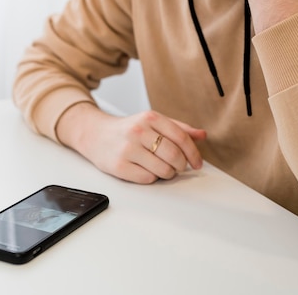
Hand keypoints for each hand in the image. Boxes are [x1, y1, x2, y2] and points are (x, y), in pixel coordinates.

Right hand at [57, 104, 205, 183]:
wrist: (95, 134)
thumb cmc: (128, 129)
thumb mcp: (152, 122)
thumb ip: (178, 128)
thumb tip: (202, 135)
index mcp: (150, 117)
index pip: (181, 137)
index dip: (193, 153)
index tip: (197, 163)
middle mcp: (138, 131)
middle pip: (174, 156)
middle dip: (181, 166)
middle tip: (179, 167)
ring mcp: (128, 149)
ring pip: (163, 170)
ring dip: (168, 173)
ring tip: (162, 167)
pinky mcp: (119, 166)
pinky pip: (148, 179)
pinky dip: (152, 177)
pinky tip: (147, 169)